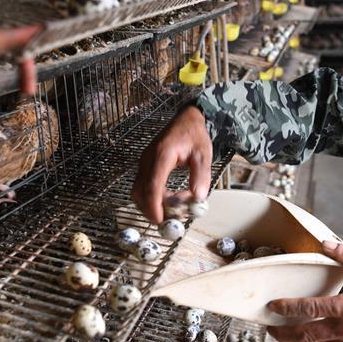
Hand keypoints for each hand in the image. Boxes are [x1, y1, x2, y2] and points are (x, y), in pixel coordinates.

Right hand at [131, 106, 212, 223]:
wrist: (186, 120)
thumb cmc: (194, 136)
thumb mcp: (204, 154)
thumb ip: (201, 175)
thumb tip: (198, 197)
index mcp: (162, 154)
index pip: (153, 184)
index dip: (154, 204)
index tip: (159, 219)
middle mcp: (148, 159)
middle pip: (141, 190)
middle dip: (151, 209)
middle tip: (167, 221)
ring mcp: (144, 162)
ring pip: (138, 190)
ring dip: (150, 204)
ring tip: (171, 209)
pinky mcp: (145, 166)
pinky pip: (142, 186)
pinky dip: (151, 196)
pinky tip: (168, 198)